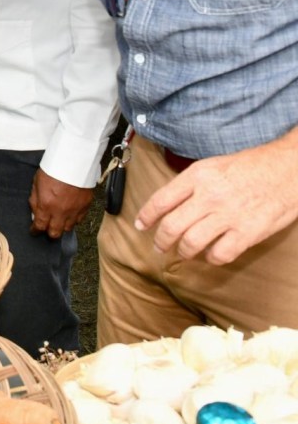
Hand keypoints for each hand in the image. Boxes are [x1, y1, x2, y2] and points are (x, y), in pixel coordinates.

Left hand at [29, 169, 93, 238]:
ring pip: (67, 229)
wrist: (73, 162)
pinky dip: (73, 220)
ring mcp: (74, 211)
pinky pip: (79, 220)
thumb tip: (35, 212)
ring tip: (58, 220)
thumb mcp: (36, 183)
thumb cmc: (53, 169)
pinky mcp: (85, 207)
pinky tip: (69, 214)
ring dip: (61, 226)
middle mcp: (60, 212)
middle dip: (49, 233)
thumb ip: (35, 200)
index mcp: (46, 206)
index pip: (39, 226)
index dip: (35, 230)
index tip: (34, 230)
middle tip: (46, 228)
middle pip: (54, 233)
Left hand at [136, 138, 297, 263]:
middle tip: (159, 246)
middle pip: (172, 225)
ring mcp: (228, 216)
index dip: (147, 216)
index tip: (140, 225)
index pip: (161, 200)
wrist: (287, 170)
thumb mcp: (213, 165)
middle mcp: (209, 196)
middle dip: (161, 240)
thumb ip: (191, 183)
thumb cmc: (250, 166)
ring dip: (183, 252)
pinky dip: (211, 258)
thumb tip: (170, 203)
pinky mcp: (247, 233)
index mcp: (198, 176)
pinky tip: (210, 255)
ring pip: (191, 243)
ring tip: (182, 253)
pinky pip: (219, 254)